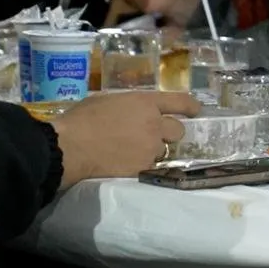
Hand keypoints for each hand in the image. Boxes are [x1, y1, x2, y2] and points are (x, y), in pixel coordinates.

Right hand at [51, 91, 200, 187]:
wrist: (72, 146)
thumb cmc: (83, 118)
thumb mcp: (107, 100)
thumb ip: (128, 104)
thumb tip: (132, 110)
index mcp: (145, 103)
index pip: (180, 101)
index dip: (191, 106)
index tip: (196, 111)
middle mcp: (154, 124)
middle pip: (178, 130)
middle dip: (169, 132)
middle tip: (154, 135)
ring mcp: (150, 148)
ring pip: (163, 150)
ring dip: (153, 150)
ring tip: (132, 150)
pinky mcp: (143, 167)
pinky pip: (150, 165)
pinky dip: (141, 164)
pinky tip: (125, 162)